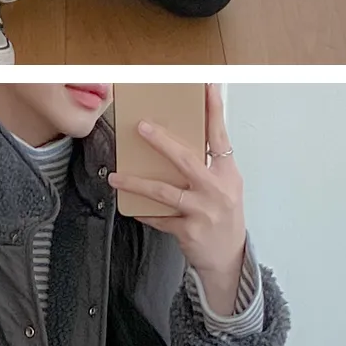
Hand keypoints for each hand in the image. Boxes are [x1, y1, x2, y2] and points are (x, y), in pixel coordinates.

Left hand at [110, 85, 247, 313]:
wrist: (229, 258)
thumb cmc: (224, 218)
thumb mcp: (226, 188)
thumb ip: (209, 167)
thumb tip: (176, 145)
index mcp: (228, 174)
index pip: (220, 136)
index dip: (213, 111)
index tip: (207, 88)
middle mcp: (217, 190)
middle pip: (186, 159)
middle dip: (161, 142)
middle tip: (142, 127)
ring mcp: (203, 211)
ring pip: (164, 191)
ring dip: (137, 182)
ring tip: (116, 176)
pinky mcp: (189, 230)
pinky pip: (159, 217)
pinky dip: (144, 212)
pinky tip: (131, 207)